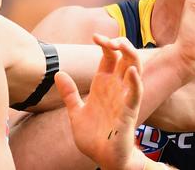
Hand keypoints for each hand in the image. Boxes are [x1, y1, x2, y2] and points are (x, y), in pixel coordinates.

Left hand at [56, 34, 145, 169]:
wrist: (103, 159)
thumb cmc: (93, 136)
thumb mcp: (76, 112)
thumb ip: (69, 94)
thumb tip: (58, 73)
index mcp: (103, 85)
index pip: (110, 56)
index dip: (105, 44)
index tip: (95, 37)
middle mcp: (116, 88)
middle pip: (126, 57)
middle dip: (120, 44)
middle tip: (107, 39)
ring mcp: (124, 98)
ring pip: (135, 70)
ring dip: (131, 55)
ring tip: (121, 45)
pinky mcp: (129, 113)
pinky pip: (136, 94)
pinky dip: (135, 82)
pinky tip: (131, 72)